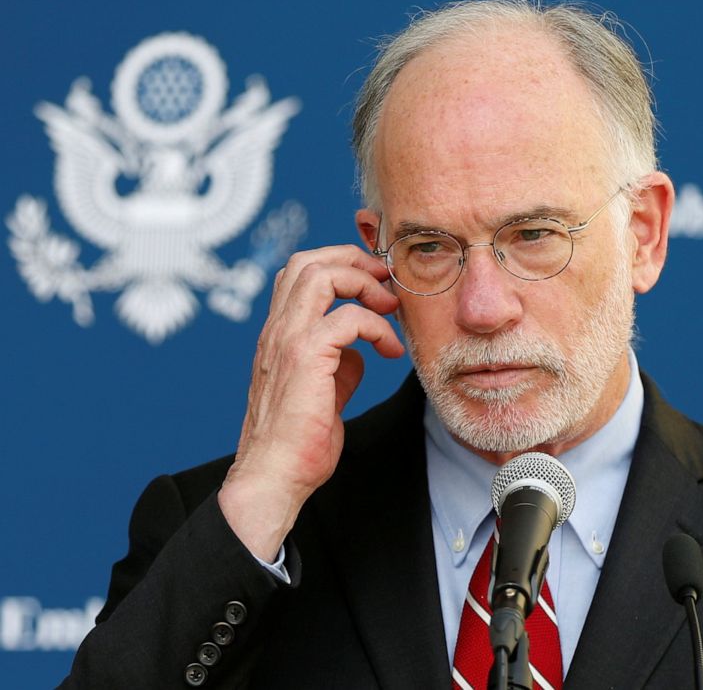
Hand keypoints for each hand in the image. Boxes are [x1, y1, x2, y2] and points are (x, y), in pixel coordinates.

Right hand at [218, 245, 403, 560]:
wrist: (275, 477)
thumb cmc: (298, 442)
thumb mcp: (324, 392)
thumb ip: (337, 365)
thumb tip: (359, 352)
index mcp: (279, 334)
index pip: (299, 272)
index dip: (340, 264)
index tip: (375, 283)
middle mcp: (277, 330)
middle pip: (308, 261)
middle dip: (354, 260)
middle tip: (386, 283)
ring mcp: (286, 341)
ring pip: (320, 275)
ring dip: (365, 284)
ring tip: (390, 309)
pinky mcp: (304, 358)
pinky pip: (346, 318)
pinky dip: (376, 327)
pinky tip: (390, 351)